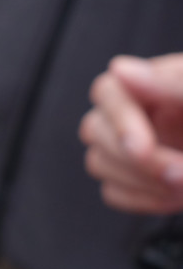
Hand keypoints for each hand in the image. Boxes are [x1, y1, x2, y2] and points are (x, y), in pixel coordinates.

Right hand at [80, 55, 182, 212]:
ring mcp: (135, 149)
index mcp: (157, 84)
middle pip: (94, 130)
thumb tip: (120, 70)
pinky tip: (175, 197)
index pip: (109, 91)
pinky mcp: (138, 182)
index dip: (119, 120)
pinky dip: (141, 199)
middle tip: (178, 172)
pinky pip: (113, 192)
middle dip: (133, 159)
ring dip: (139, 181)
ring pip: (98, 163)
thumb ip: (171, 82)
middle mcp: (140, 114)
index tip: (143, 147)